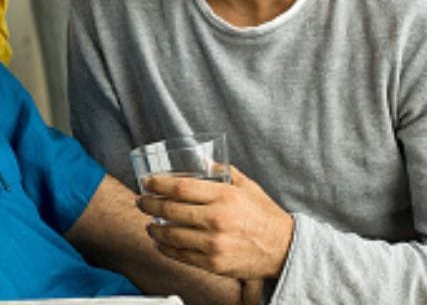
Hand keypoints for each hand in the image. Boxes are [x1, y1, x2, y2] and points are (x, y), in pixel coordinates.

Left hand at [138, 165, 293, 280]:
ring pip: (171, 234)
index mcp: (224, 197)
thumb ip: (224, 172)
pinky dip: (166, 247)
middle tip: (141, 201)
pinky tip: (160, 241)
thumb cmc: (264, 216)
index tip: (147, 183)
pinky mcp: (213, 263)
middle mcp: (217, 220)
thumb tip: (201, 161)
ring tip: (149, 223)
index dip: (158, 184)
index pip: (181, 188)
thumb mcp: (247, 187)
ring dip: (154, 228)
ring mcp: (214, 244)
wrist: (284, 249)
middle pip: (170, 210)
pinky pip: (181, 255)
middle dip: (149, 204)